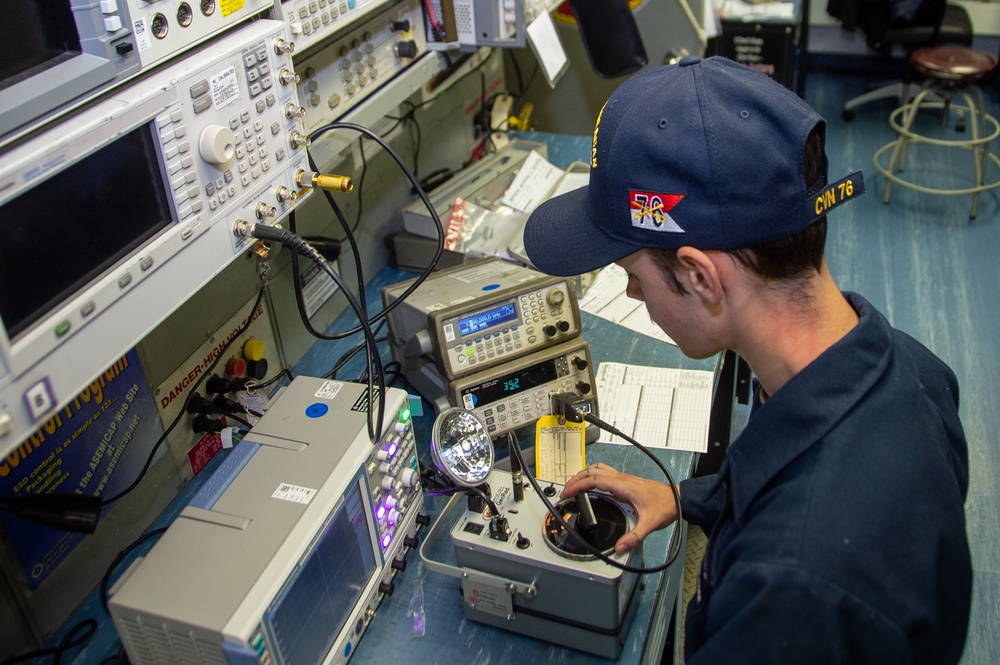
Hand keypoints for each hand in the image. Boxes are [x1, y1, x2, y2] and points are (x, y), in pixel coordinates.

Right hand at [561, 462, 678, 555]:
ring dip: (583, 475)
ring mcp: (623, 478)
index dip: (577, 485)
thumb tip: (619, 548)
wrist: (677, 499)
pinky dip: (592, 476)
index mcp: (623, 485)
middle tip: (565, 491)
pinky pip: (604, 473)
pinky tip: (591, 485)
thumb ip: (634, 537)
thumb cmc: (665, 506)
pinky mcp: (625, 481)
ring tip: (573, 486)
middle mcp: (621, 479)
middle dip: (575, 479)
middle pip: (591, 472)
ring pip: (597, 469)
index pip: (594, 480)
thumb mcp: (649, 524)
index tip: (567, 492)